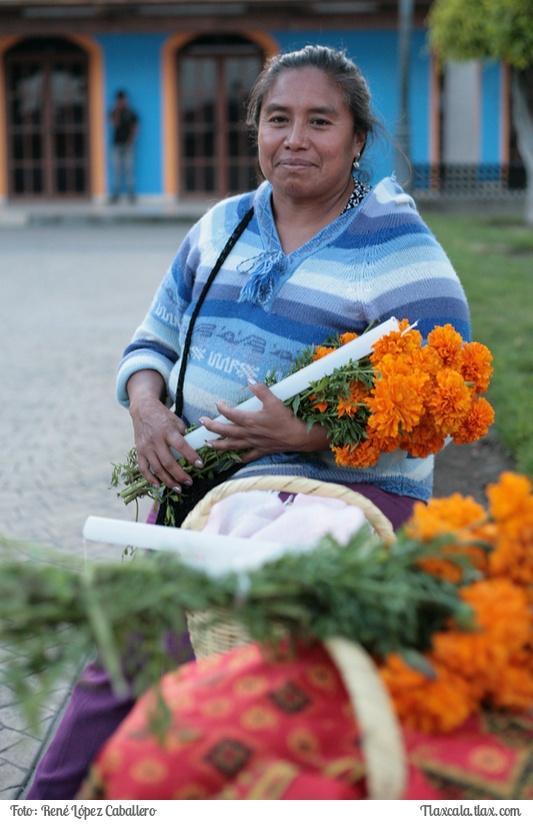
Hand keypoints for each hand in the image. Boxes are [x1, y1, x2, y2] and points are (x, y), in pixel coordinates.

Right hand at [127, 371, 203, 489]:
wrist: (142, 409)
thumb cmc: (163, 416)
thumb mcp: (176, 421)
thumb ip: (183, 435)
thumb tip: (193, 449)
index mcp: (168, 431)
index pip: (181, 445)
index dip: (191, 456)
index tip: (200, 465)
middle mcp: (156, 440)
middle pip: (168, 461)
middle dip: (180, 474)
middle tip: (189, 483)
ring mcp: (146, 447)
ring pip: (157, 468)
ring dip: (168, 480)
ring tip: (178, 488)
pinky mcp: (139, 451)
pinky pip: (143, 468)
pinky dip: (150, 478)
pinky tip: (158, 486)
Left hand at [199, 380, 329, 462]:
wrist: (299, 437)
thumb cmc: (286, 418)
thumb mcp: (274, 400)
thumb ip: (261, 389)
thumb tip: (249, 379)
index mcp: (250, 420)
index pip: (230, 414)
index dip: (221, 408)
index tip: (217, 403)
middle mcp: (249, 433)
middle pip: (226, 431)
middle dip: (212, 427)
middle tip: (202, 423)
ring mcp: (254, 443)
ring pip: (232, 445)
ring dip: (219, 445)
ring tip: (208, 444)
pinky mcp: (261, 451)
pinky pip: (247, 456)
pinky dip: (239, 458)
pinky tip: (233, 459)